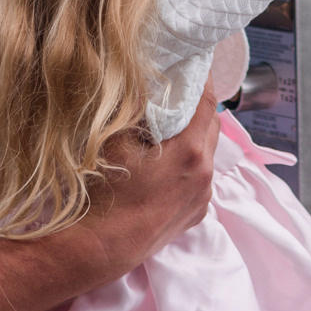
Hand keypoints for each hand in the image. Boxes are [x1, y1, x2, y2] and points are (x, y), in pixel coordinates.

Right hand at [85, 89, 220, 265]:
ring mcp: (203, 198)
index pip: (208, 101)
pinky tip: (165, 164)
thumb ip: (137, 109)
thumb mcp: (116, 141)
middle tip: (180, 90)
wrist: (98, 249)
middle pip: (212, 126)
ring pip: (207, 154)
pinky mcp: (195, 215)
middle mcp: (206, 175)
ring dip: (194, 137)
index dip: (203, 77)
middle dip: (199, 106)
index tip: (196, 62)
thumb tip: (147, 83)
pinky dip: (189, 164)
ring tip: (169, 128)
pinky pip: (199, 179)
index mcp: (192, 152)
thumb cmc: (106, 193)